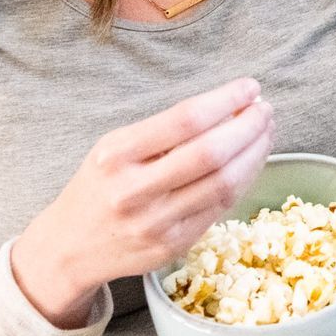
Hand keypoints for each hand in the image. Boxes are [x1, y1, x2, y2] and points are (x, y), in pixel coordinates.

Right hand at [11, 77, 273, 328]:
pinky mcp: (172, 247)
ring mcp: (155, 224)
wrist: (69, 248)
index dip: (226, 100)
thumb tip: (230, 107)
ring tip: (265, 132)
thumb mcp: (113, 149)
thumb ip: (163, 132)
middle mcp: (134, 191)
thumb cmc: (99, 186)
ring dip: (254, 153)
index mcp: (116, 156)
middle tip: (265, 109)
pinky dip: (243, 181)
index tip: (250, 87)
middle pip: (210, 153)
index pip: (185, 120)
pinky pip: (220, 209)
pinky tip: (251, 162)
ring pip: (223, 184)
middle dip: (249, 126)